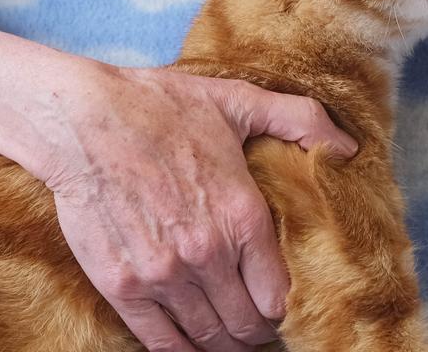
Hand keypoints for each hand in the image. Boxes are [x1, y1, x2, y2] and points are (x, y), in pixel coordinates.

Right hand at [0, 22, 357, 350]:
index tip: (278, 304)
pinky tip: (191, 349)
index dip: (283, 306)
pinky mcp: (122, 285)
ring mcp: (163, 274)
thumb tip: (347, 148)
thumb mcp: (235, 100)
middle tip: (253, 325)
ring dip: (223, 345)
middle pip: (248, 327)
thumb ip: (300, 120)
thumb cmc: (157, 106)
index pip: (280, 297)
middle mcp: (208, 252)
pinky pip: (162, 343)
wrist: (80, 119)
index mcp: (242, 214)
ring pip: (210, 338)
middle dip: (256, 332)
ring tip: (228, 339)